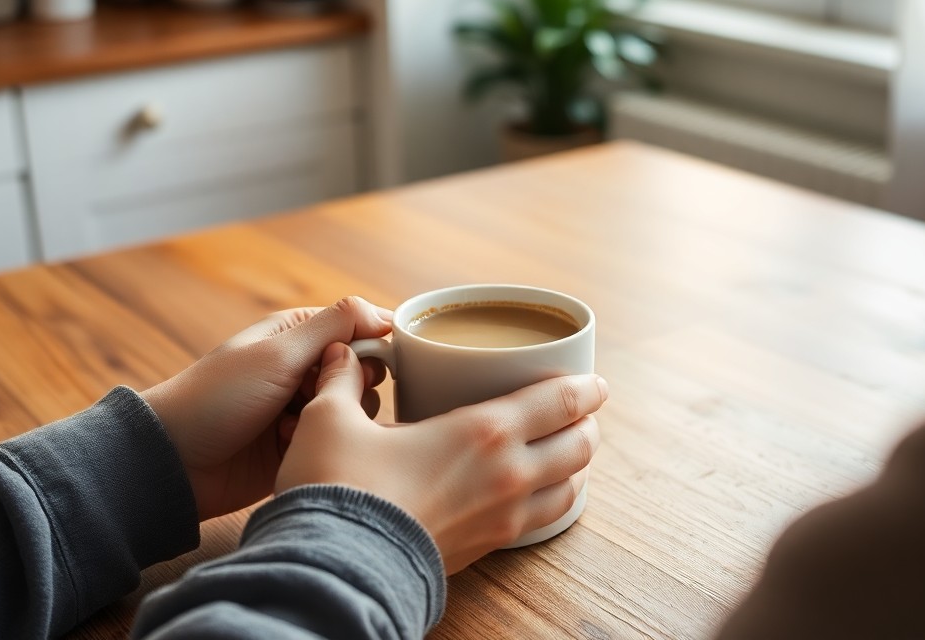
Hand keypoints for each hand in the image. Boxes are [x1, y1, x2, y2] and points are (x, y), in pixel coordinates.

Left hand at [141, 297, 391, 520]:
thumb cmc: (218, 396)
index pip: (357, 328)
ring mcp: (302, 409)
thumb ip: (334, 327)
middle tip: (320, 394)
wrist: (175, 460)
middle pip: (361, 370)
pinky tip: (289, 446)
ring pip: (353, 408)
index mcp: (296, 335)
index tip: (371, 362)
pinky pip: (334, 439)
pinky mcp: (300, 445)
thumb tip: (383, 312)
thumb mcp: (278, 354)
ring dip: (332, 414)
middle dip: (351, 384)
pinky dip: (320, 441)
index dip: (374, 343)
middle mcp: (302, 369)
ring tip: (295, 424)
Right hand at [277, 342, 607, 573]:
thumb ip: (341, 381)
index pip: (561, 402)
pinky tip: (533, 492)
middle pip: (580, 445)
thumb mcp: (329, 418)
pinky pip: (542, 520)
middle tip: (579, 411)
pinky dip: (552, 500)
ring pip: (570, 487)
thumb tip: (339, 355)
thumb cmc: (338, 488)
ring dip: (575, 465)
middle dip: (587, 424)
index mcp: (484, 430)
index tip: (594, 380)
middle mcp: (509, 474)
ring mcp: (504, 517)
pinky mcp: (488, 549)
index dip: (586, 387)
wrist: (333, 568)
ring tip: (562, 450)